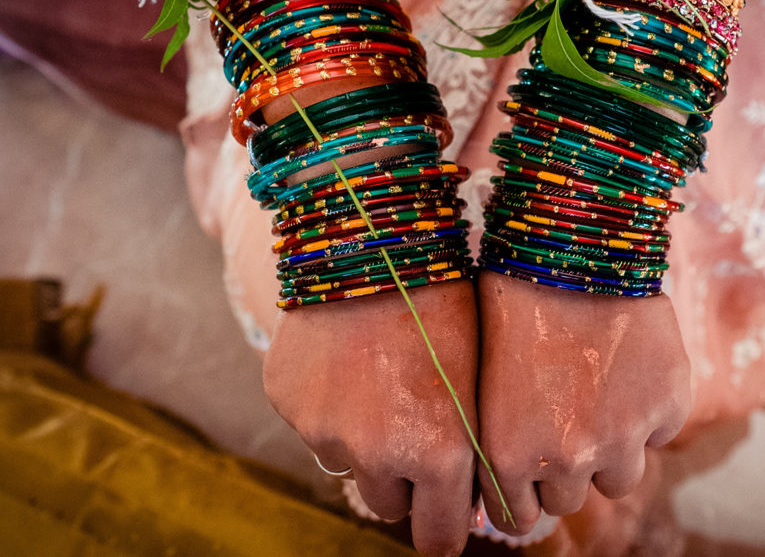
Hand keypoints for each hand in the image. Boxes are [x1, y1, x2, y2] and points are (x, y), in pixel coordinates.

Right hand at [262, 280, 478, 555]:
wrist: (378, 237)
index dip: (444, 524)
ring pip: (349, 464)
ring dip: (365, 442)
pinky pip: (312, 425)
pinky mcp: (288, 405)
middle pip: (390, 507)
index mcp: (439, 454)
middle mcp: (379, 456)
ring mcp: (325, 433)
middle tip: (416, 430)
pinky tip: (348, 359)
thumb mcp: (476, 379)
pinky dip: (329, 405)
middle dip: (404, 481)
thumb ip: (468, 446)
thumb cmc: (448, 300)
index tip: (446, 511)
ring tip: (382, 381)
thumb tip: (464, 495)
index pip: (439, 539)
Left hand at [475, 271, 690, 532]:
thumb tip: (516, 487)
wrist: (572, 247)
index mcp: (508, 456)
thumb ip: (505, 443)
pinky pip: (658, 433)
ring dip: (610, 449)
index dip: (521, 494)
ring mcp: (622, 439)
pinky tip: (627, 367)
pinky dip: (648, 411)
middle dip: (563, 466)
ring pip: (618, 478)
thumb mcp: (488, 385)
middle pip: (568, 499)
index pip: (517, 519)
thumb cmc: (513, 303)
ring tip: (597, 394)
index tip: (526, 469)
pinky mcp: (667, 409)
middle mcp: (565, 460)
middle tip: (561, 416)